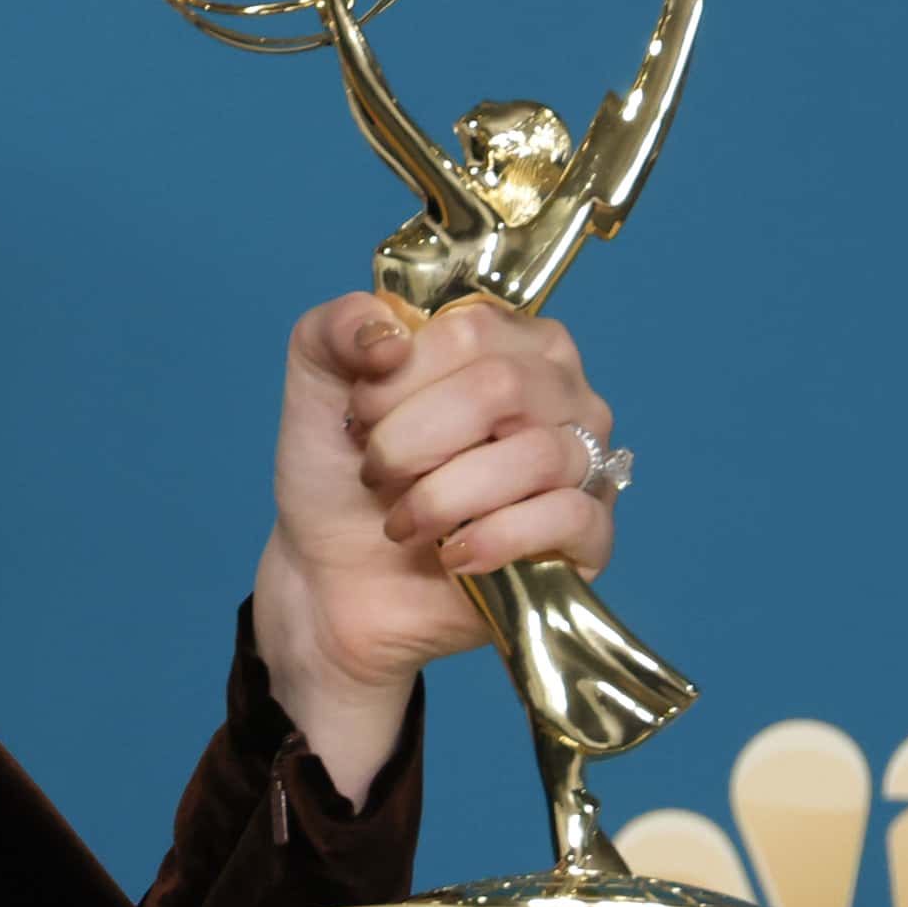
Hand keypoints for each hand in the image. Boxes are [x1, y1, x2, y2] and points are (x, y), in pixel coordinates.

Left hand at [251, 293, 621, 737]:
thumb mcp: (318, 381)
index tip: (359, 416)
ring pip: (538, 454)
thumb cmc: (343, 471)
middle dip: (414, 437)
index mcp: (507, 340)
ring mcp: (583, 464)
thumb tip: (388, 335)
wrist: (335, 579)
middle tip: (375, 471)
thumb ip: (337, 327)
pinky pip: (568, 517)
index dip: (401, 376)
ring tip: (402, 523)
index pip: (473, 329)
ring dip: (444, 495)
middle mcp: (560, 393)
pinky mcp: (588, 538)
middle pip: (504, 386)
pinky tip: (451, 554)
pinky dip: (496, 537)